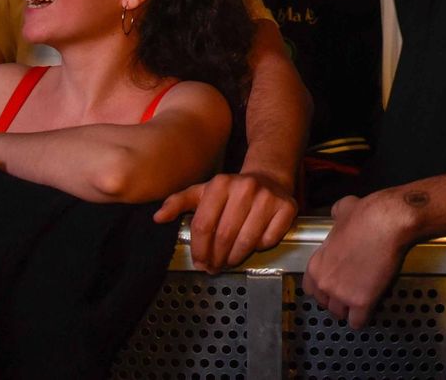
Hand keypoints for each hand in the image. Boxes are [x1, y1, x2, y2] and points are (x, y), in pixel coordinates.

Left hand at [154, 170, 298, 270]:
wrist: (268, 178)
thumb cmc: (230, 191)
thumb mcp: (203, 192)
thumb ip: (178, 203)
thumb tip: (158, 218)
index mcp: (220, 183)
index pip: (203, 225)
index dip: (199, 249)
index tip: (200, 261)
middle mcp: (245, 187)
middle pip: (224, 236)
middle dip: (216, 258)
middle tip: (214, 267)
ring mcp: (268, 197)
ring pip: (246, 241)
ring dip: (235, 258)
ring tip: (229, 261)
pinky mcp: (287, 208)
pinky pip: (268, 240)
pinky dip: (259, 248)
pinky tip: (253, 244)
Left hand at [303, 192, 414, 326]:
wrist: (386, 222)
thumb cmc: (366, 214)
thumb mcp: (342, 210)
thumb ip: (336, 216)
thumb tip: (338, 214)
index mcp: (316, 264)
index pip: (311, 289)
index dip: (324, 287)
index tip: (335, 284)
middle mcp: (324, 282)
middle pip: (326, 304)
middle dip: (338, 300)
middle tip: (351, 291)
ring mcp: (342, 294)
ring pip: (341, 314)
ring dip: (350, 309)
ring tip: (362, 299)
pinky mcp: (361, 302)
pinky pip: (358, 322)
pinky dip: (364, 317)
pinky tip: (370, 308)